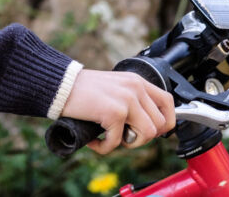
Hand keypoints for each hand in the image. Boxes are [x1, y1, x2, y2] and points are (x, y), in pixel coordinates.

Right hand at [60, 69, 174, 154]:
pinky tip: (94, 142)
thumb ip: (132, 100)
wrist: (60, 85)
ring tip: (111, 138)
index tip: (151, 131)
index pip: (168, 102)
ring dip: (129, 143)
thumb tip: (146, 126)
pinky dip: (105, 148)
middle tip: (123, 136)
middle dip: (142, 137)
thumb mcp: (114, 88)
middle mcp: (135, 88)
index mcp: (137, 81)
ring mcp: (126, 100)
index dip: (165, 122)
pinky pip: (118, 142)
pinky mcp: (114, 113)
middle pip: (159, 124)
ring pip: (146, 135)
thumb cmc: (82, 89)